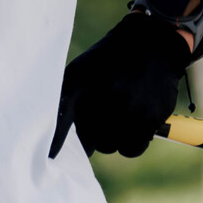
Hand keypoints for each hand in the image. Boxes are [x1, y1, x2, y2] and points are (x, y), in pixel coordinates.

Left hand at [49, 10, 189, 159]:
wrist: (152, 44)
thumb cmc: (111, 61)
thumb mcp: (82, 70)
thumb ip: (67, 100)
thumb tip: (52, 137)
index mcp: (79, 82)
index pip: (60, 122)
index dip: (55, 143)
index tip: (50, 159)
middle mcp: (101, 97)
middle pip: (85, 139)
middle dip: (91, 132)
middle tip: (102, 113)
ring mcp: (126, 109)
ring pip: (108, 146)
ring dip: (111, 137)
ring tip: (119, 111)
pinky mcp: (147, 120)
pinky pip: (130, 149)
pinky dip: (131, 142)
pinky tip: (133, 121)